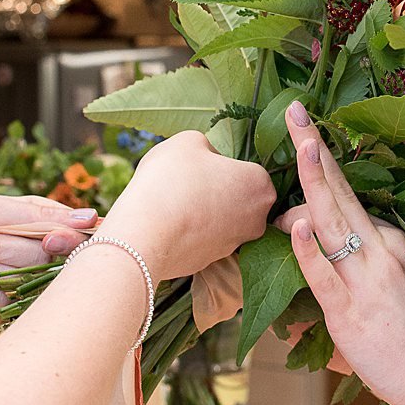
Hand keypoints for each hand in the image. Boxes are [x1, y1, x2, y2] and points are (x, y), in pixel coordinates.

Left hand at [0, 194, 97, 324]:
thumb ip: (37, 216)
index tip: (50, 241)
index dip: (64, 241)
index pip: (71, 235)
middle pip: (40, 259)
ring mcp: (17, 287)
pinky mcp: (0, 314)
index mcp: (37, 224)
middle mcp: (33, 257)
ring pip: (17, 283)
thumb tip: (92, 219)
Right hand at [100, 132, 274, 281]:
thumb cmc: (170, 182)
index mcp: (260, 185)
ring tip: (174, 201)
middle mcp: (257, 219)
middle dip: (217, 189)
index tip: (200, 165)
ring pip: (221, 219)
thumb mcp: (188, 142)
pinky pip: (204, 238)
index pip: (246, 168)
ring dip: (204, 210)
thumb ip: (207, 145)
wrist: (145, 236)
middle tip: (187, 182)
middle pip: (238, 196)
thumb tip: (210, 158)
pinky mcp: (212, 262)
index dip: (221, 164)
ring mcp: (235, 244)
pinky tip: (169, 223)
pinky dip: (191, 231)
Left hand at [279, 102, 404, 404]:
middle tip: (294, 109)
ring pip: (332, 223)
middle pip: (339, 192)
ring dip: (314, 181)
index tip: (307, 125)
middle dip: (314, 148)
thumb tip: (323, 245)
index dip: (324, 161)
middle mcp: (381, 252)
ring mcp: (366, 281)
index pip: (348, 195)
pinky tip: (295, 226)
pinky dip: (309, 250)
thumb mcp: (401, 290)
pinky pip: (325, 277)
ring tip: (302, 142)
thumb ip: (364, 266)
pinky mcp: (352, 315)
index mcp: (392, 244)